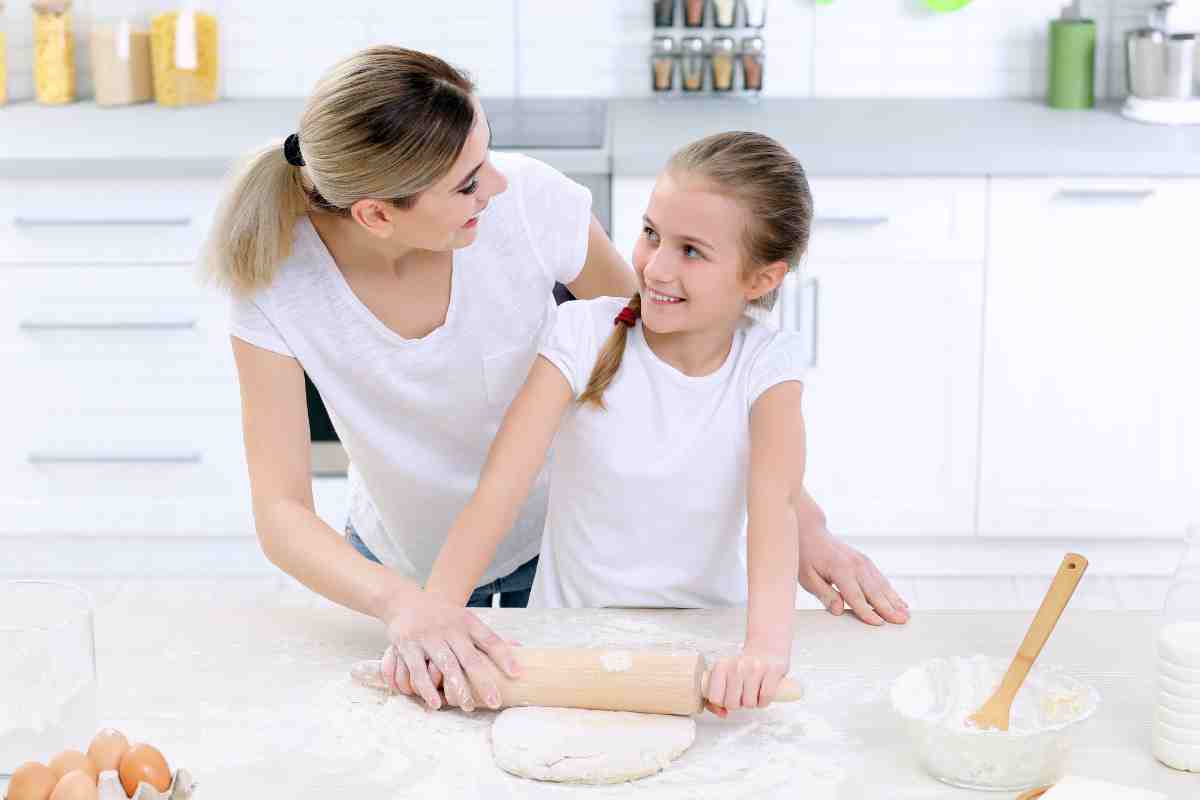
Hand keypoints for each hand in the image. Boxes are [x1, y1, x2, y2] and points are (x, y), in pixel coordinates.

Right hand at [377, 592, 520, 711]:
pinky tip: (436, 703)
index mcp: (467, 622)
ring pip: (446, 666)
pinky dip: (427, 689)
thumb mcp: (464, 619)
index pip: (490, 640)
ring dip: (457, 688)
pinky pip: (418, 671)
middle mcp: (449, 629)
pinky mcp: (408, 646)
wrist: (404, 600)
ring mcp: (428, 637)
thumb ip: (486, 637)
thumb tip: (519, 647)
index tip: (517, 674)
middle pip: (470, 658)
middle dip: (483, 681)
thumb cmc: (442, 615)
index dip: (505, 657)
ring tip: (467, 706)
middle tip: (495, 702)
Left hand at [702, 646, 789, 716]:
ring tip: (752, 692)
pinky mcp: (772, 671)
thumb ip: (718, 694)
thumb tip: (722, 714)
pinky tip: (762, 693)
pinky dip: (764, 701)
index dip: (721, 703)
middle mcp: (737, 666)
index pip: (714, 698)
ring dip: (752, 702)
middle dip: (737, 704)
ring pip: (749, 703)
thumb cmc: (744, 664)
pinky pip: (765, 699)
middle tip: (741, 695)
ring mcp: (755, 668)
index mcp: (722, 666)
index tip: (726, 698)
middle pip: (732, 704)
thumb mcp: (726, 673)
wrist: (766, 645)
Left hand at [797, 527, 908, 625]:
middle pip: (874, 591)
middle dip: (889, 608)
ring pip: (882, 585)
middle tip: (901, 622)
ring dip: (895, 601)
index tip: (878, 623)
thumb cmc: (806, 555)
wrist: (811, 533)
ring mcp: (863, 562)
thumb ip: (824, 594)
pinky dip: (891, 591)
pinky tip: (899, 602)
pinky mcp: (866, 562)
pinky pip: (881, 579)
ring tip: (905, 615)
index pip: (856, 595)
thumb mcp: (807, 577)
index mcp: (840, 569)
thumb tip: (839, 610)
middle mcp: (855, 564)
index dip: (867, 612)